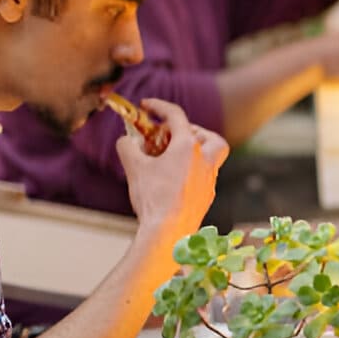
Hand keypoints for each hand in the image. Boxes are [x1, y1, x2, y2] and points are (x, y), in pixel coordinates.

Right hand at [117, 99, 228, 264]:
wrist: (169, 232)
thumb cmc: (153, 197)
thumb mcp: (134, 168)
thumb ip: (128, 147)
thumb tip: (126, 140)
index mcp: (188, 146)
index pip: (176, 116)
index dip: (159, 106)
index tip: (146, 105)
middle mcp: (205, 160)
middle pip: (209, 137)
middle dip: (192, 132)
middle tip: (172, 137)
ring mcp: (209, 179)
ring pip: (212, 157)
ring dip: (195, 152)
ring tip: (172, 158)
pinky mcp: (207, 196)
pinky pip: (205, 176)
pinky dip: (192, 172)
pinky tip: (174, 181)